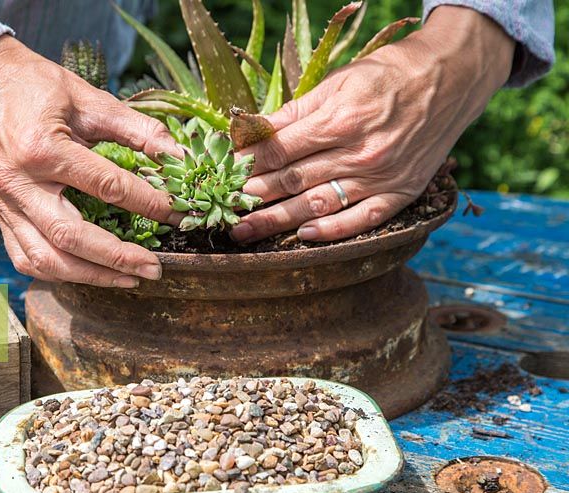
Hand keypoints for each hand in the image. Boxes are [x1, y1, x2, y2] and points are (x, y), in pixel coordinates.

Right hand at [0, 36, 181, 286]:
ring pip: (46, 259)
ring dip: (91, 276)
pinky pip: (27, 259)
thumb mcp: (93, 100)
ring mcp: (6, 206)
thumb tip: (178, 156)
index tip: (179, 214)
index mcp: (44, 149)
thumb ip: (137, 129)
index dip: (147, 203)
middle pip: (71, 236)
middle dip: (117, 257)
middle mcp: (20, 184)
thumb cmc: (45, 90)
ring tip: (129, 278)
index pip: (106, 186)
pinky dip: (60, 274)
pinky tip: (90, 274)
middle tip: (154, 268)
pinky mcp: (2, 217)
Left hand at [231, 6, 513, 243]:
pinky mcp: (401, 193)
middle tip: (220, 210)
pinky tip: (304, 237)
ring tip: (245, 231)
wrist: (452, 78)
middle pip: (293, 180)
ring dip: (278, 220)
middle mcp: (359, 151)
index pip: (280, 150)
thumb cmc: (388, 75)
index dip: (247, 165)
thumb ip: (295, 111)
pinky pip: (363, 219)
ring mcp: (381, 176)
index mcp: (340, 119)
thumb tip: (252, 130)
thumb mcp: (338, 81)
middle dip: (252, 197)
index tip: (222, 176)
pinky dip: (334, 231)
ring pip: (319, 204)